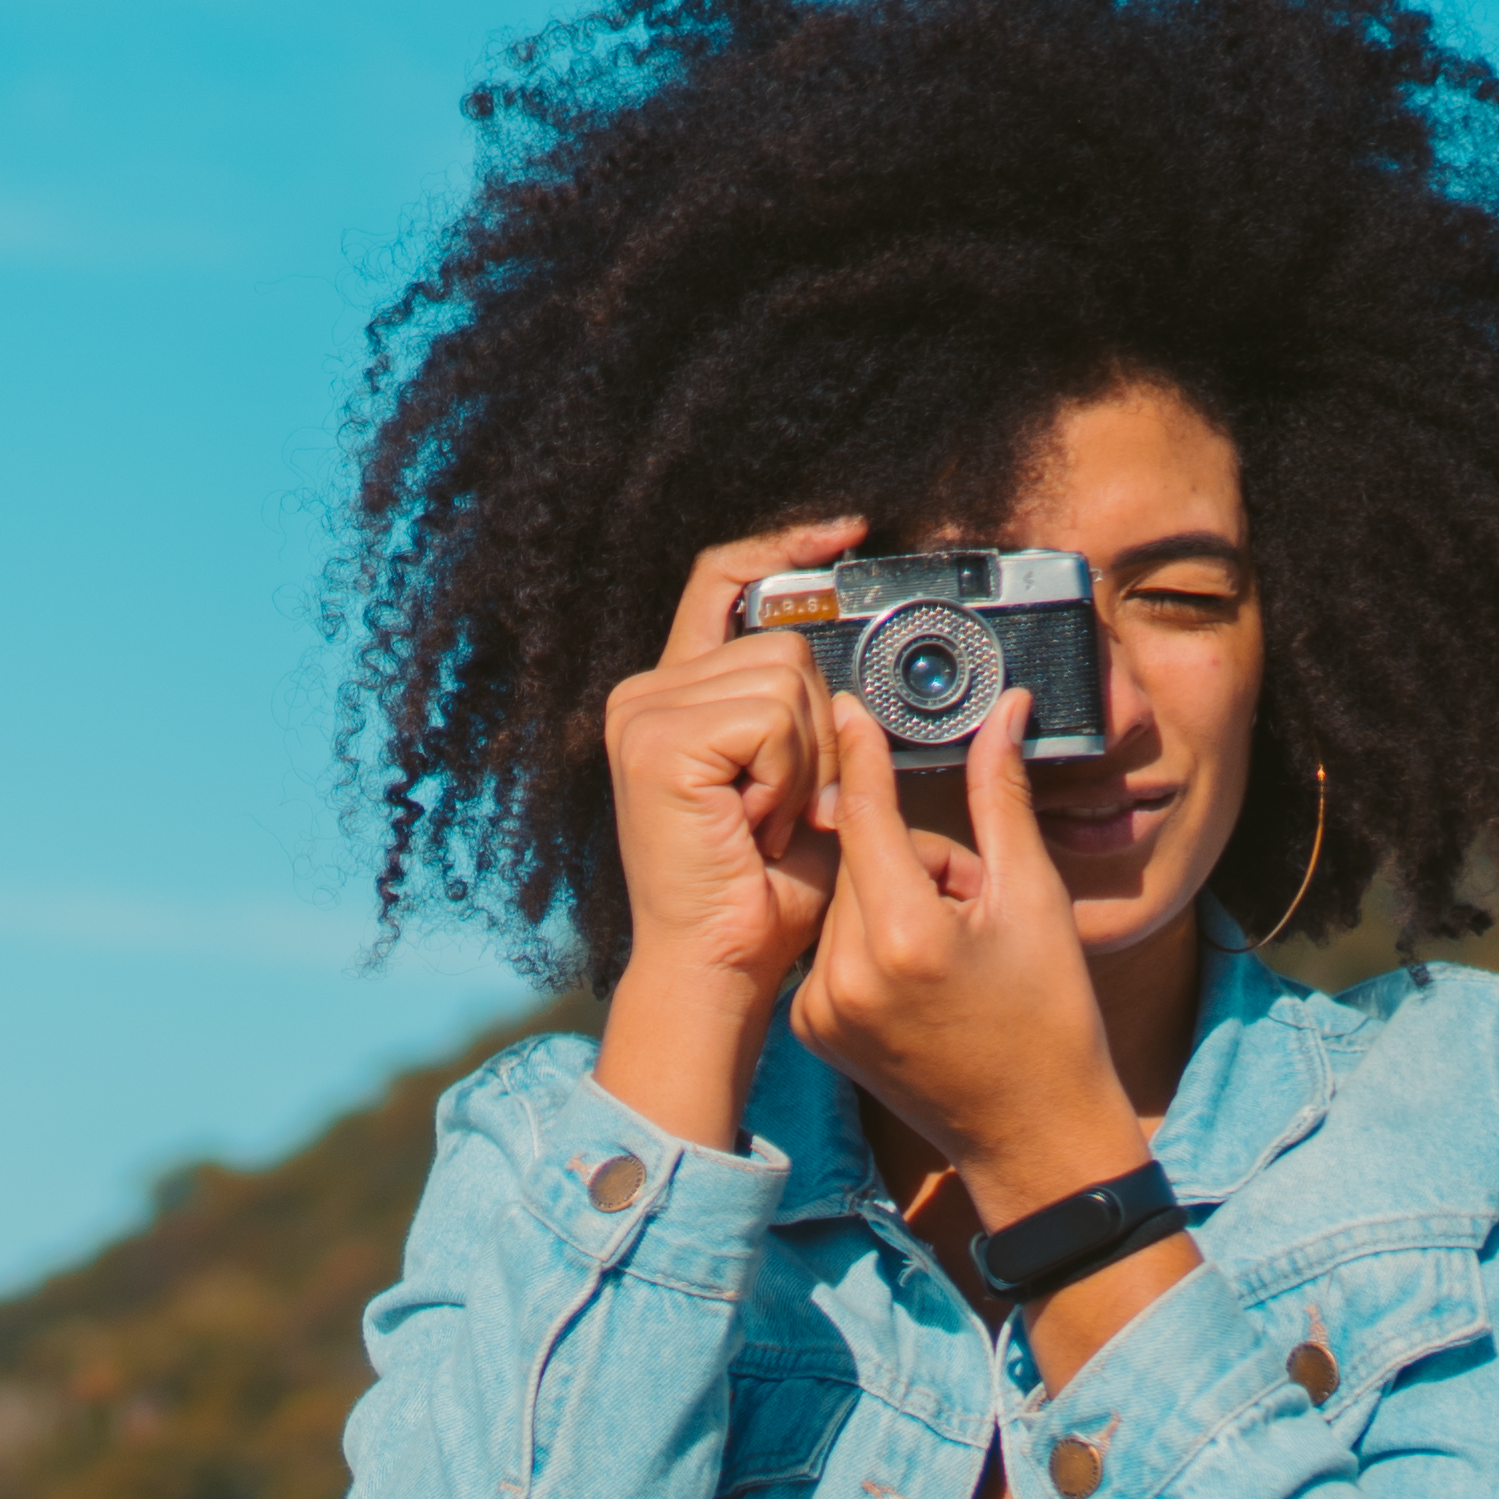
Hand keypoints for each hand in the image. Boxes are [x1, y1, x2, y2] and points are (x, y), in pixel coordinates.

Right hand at [588, 520, 858, 1152]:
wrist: (721, 966)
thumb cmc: (764, 891)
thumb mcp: (803, 782)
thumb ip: (814, 715)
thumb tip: (854, 663)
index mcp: (674, 696)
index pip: (723, 579)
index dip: (785, 547)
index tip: (849, 531)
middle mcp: (645, 694)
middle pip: (782, 640)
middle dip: (816, 728)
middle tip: (783, 807)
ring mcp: (644, 712)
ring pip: (787, 678)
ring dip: (805, 761)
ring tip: (767, 820)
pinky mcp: (656, 739)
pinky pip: (773, 718)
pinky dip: (787, 776)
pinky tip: (755, 823)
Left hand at [792, 696, 1144, 1223]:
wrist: (1031, 1135)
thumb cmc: (1050, 1018)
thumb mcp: (1035, 900)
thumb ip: (1003, 799)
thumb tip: (1003, 712)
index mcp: (904, 937)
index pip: (864, 814)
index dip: (861, 753)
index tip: (846, 704)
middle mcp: (845, 975)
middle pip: (860, 858)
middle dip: (913, 857)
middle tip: (971, 901)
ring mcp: (820, 1009)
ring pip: (846, 901)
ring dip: (894, 899)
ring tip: (953, 947)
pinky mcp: (811, 1030)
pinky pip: (831, 948)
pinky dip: (870, 942)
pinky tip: (921, 979)